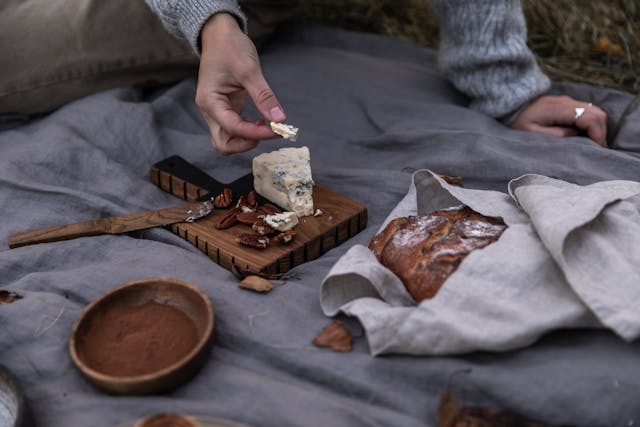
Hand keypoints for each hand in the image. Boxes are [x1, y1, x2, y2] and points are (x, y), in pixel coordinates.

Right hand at [196, 13, 284, 154]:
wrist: (219, 33)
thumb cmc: (229, 46)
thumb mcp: (249, 70)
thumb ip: (264, 96)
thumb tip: (280, 119)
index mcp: (210, 101)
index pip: (233, 128)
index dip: (256, 133)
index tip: (277, 130)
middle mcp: (210, 110)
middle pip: (223, 144)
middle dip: (247, 144)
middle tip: (270, 132)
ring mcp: (217, 111)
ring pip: (228, 140)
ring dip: (248, 140)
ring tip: (268, 127)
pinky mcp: (226, 109)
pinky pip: (235, 129)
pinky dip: (249, 131)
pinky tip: (264, 121)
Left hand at [511, 95, 607, 146]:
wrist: (510, 107)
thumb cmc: (518, 122)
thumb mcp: (533, 133)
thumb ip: (556, 135)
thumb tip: (577, 136)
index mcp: (560, 109)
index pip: (590, 118)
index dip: (597, 134)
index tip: (597, 149)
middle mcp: (567, 102)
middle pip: (597, 113)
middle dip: (601, 132)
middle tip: (598, 149)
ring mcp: (568, 101)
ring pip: (594, 111)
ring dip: (597, 127)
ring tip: (593, 144)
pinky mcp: (566, 104)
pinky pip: (587, 111)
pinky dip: (591, 123)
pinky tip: (586, 135)